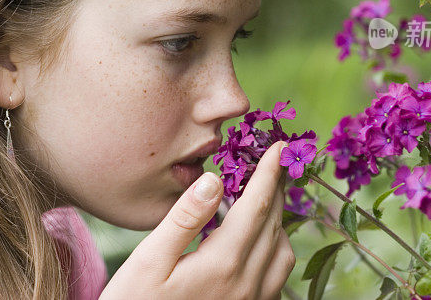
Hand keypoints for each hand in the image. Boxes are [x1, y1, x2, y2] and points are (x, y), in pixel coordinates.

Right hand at [100, 141, 294, 299]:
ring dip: (278, 220)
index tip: (279, 146)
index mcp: (223, 263)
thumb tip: (213, 180)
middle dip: (276, 189)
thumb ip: (183, 219)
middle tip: (272, 162)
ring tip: (260, 199)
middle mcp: (246, 284)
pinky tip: (254, 242)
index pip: (257, 206)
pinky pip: (276, 278)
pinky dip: (275, 249)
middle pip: (274, 225)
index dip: (269, 173)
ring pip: (282, 253)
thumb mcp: (148, 261)